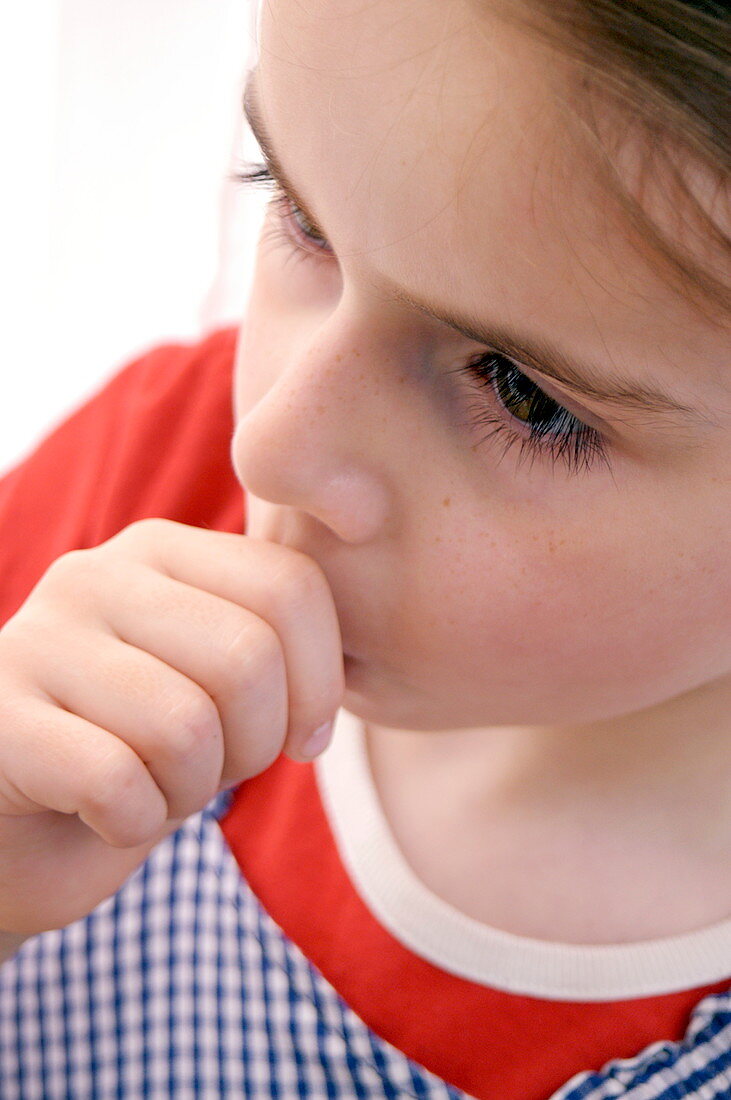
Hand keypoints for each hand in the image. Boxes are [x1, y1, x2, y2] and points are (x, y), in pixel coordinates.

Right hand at [0, 519, 343, 935]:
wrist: (21, 833)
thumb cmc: (140, 754)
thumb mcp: (218, 688)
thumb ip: (275, 651)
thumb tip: (348, 677)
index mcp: (162, 552)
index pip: (290, 587)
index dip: (320, 682)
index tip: (301, 737)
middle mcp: (95, 576)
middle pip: (248, 657)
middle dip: (255, 745)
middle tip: (213, 769)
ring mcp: (35, 641)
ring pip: (185, 727)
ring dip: (190, 790)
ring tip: (154, 786)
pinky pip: (115, 783)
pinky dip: (132, 823)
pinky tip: (102, 814)